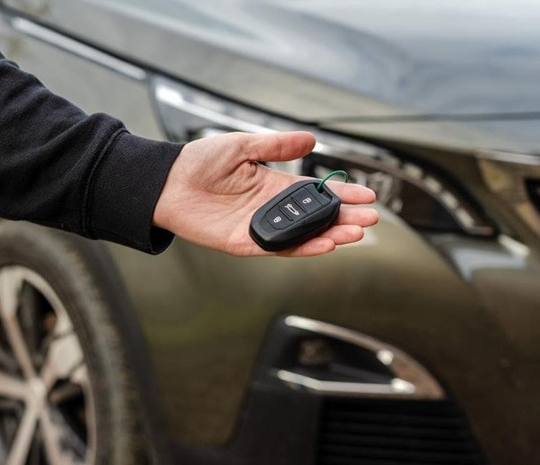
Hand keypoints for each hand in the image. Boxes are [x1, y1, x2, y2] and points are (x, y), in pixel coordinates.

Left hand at [153, 131, 377, 255]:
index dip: (341, 194)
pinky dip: (304, 247)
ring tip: (355, 232)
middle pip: (316, 216)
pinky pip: (281, 248)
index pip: (315, 192)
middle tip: (371, 219)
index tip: (367, 195)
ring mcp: (261, 227)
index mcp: (273, 184)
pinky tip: (326, 243)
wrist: (168, 182)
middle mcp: (271, 208)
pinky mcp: (247, 243)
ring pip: (304, 235)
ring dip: (331, 235)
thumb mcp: (243, 145)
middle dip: (345, 218)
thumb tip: (311, 141)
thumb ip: (276, 146)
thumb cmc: (200, 162)